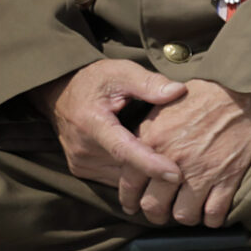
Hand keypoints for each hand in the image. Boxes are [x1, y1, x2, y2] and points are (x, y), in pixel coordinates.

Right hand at [38, 61, 186, 206]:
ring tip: (175, 165)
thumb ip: (149, 82)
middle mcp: (83, 148)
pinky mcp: (82, 169)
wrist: (61, 92)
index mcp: (91, 123)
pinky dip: (134, 175)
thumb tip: (178, 91)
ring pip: (122, 178)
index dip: (151, 164)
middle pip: (127, 168)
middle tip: (190, 164)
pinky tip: (154, 165)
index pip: (124, 150)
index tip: (177, 174)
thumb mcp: (121, 72)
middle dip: (157, 169)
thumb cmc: (95, 80)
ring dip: (146, 175)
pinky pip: (114, 178)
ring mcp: (81, 162)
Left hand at [138, 80, 250, 227]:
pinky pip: (214, 213)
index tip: (134, 206)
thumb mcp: (164, 103)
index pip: (130, 182)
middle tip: (162, 213)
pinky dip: (212, 218)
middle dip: (156, 214)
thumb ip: (147, 130)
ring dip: (186, 216)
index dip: (130, 199)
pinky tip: (212, 212)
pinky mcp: (228, 177)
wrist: (245, 90)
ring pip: (184, 214)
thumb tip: (136, 150)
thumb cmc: (205, 93)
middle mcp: (173, 160)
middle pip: (154, 205)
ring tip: (190, 210)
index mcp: (152, 140)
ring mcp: (202, 171)